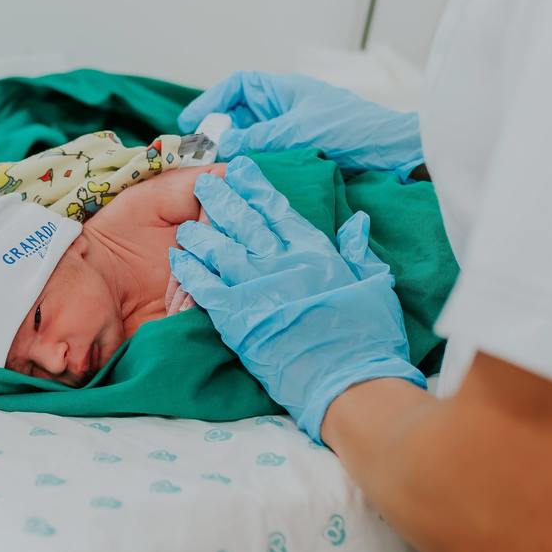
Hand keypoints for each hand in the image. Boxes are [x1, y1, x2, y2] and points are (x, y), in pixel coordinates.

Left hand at [168, 157, 425, 442]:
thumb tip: (355, 219)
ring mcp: (258, 290)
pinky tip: (178, 260)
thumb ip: (359, 250)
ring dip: (201, 234)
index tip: (241, 169)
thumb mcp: (373, 284)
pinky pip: (206, 288)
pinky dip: (190, 271)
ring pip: (220, 250)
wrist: (349, 382)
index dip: (258, 188)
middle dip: (222, 200)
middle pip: (245, 223)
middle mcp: (283, 263)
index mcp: (315, 253)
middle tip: (204, 184)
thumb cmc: (369, 337)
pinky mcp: (238, 319)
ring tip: (185, 226)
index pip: (280, 210)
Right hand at [177, 71, 423, 177]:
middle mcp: (284, 106)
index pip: (237, 86)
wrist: (391, 149)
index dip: (211, 101)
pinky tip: (245, 177)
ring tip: (218, 168)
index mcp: (282, 88)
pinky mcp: (300, 151)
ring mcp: (292, 129)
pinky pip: (267, 154)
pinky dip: (253, 163)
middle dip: (218, 131)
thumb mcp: (297, 132)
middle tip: (200, 154)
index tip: (191, 122)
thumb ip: (257, 138)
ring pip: (251, 138)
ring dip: (235, 151)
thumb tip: (220, 146)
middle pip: (239, 114)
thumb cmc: (350, 129)